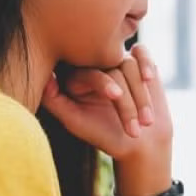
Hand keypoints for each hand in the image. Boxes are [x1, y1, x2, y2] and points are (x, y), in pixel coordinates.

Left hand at [41, 44, 173, 195]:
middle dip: (127, 97)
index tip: (117, 96)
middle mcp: (95, 66)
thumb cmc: (103, 135)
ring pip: (129, 64)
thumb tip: (45, 78)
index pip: (89, 72)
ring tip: (146, 121)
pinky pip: (141, 52)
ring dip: (141, 94)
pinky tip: (150, 79)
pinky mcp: (138, 61)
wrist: (140, 143)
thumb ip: (55, 101)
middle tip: (137, 122)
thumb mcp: (75, 122)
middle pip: (111, 68)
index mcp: (75, 77)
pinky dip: (146, 63)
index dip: (104, 83)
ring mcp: (117, 62)